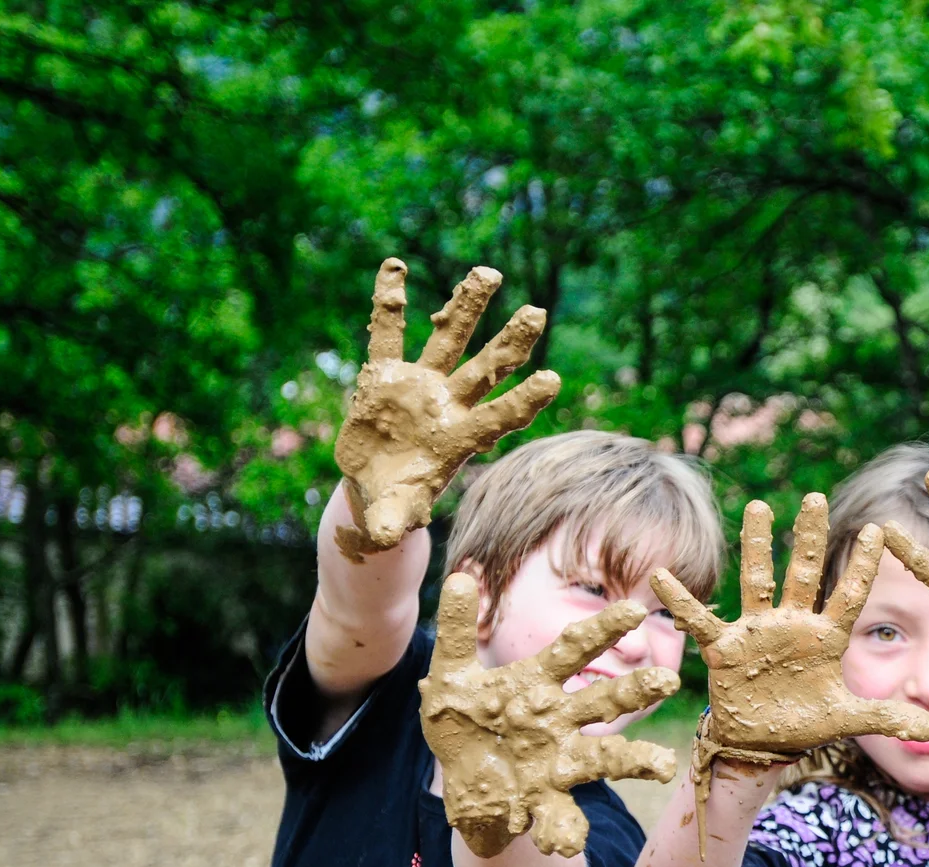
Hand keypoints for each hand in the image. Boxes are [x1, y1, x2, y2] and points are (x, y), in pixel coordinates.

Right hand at [333, 259, 560, 561]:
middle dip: (510, 342)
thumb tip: (387, 537)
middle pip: (486, 369)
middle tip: (538, 312)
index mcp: (459, 439)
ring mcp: (420, 385)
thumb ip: (392, 522)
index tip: (553, 378)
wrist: (375, 484)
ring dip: (466, 307)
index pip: (500, 416)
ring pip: (448, 339)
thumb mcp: (392, 516)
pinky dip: (390, 303)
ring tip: (488, 272)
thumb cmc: (395, 503)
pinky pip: (388, 333)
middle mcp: (448, 405)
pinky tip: (395, 267)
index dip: (524, 399)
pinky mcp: (385, 374)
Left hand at [419, 574, 678, 857]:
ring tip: (663, 766)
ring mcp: (557, 762)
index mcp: (539, 683)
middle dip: (636, 690)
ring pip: (604, 757)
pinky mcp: (545, 802)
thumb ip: (456, 630)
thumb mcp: (450, 676)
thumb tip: (462, 576)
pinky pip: (562, 817)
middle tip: (667, 679)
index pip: (575, 648)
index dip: (603, 628)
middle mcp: (559, 721)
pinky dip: (564, 832)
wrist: (462, 781)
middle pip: (604, 701)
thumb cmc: (462, 721)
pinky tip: (563, 845)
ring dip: (635, 761)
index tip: (635, 607)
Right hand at [651, 495, 928, 753]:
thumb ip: (891, 716)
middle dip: (810, 537)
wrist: (761, 741)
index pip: (849, 594)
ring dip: (758, 546)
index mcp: (826, 637)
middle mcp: (793, 624)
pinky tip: (662, 577)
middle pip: (804, 573)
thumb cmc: (804, 721)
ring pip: (759, 581)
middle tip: (816, 497)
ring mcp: (758, 631)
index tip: (877, 529)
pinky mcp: (725, 647)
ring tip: (759, 507)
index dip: (862, 565)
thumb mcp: (850, 719)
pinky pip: (701, 621)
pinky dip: (682, 601)